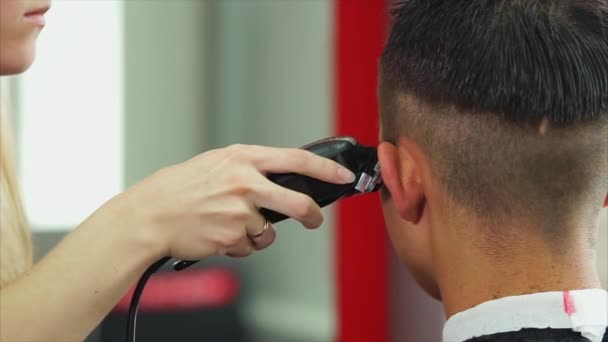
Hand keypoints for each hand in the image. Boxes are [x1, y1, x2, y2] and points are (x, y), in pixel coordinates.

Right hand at [107, 144, 355, 259]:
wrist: (151, 213)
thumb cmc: (181, 187)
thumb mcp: (218, 162)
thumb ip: (252, 167)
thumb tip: (285, 176)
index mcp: (243, 158)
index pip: (297, 159)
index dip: (326, 170)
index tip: (342, 177)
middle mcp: (245, 183)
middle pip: (297, 203)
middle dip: (311, 215)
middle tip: (312, 219)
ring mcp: (239, 212)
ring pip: (269, 231)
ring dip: (257, 233)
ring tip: (229, 222)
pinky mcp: (231, 237)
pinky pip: (249, 247)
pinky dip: (239, 244)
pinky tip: (218, 233)